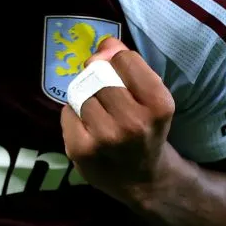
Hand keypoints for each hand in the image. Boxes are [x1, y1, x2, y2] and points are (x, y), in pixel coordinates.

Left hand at [61, 37, 175, 203]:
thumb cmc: (148, 130)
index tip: (121, 72)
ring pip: (82, 92)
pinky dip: (74, 114)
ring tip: (100, 113)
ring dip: (87, 97)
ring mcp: (105, 138)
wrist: (144, 181)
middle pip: (99, 74)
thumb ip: (130, 65)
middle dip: (99, 77)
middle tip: (106, 92)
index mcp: (158, 105)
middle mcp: (133, 122)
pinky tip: (89, 128)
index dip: (118, 60)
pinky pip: (67, 111)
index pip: (124, 59)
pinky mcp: (80, 150)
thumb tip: (104, 44)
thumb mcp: (152, 97)